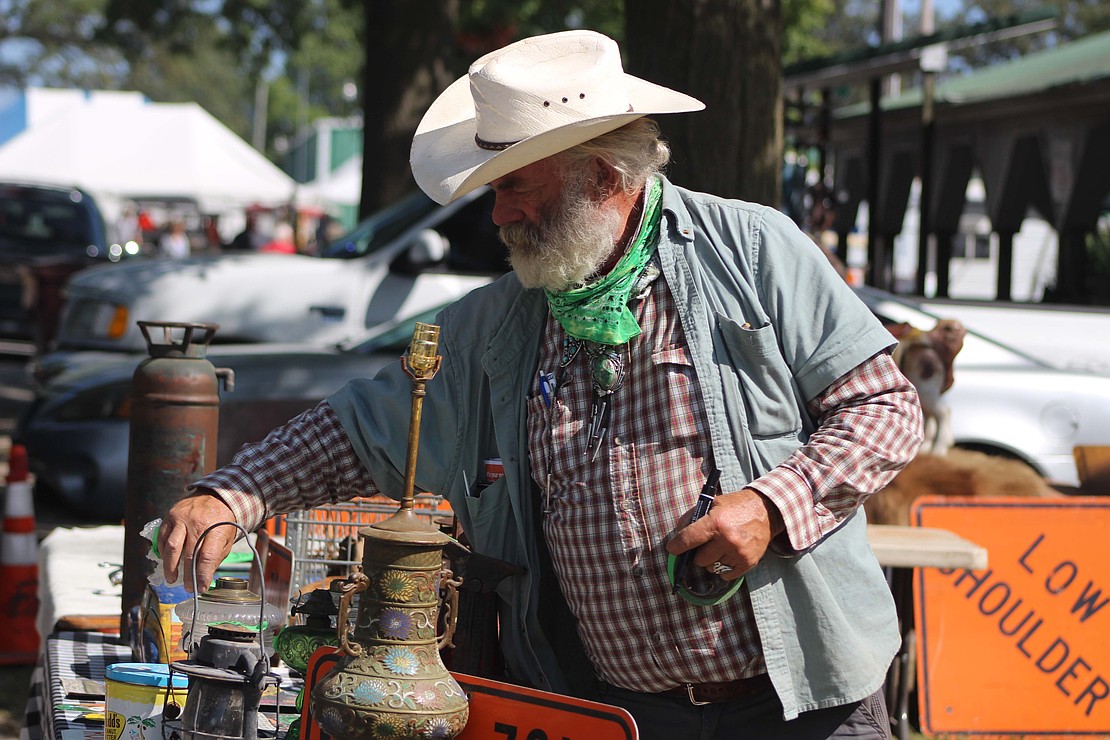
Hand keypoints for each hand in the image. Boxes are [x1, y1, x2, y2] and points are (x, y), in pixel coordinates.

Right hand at [158, 493, 236, 592]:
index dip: (202, 575)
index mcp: (216, 529)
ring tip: (172, 578)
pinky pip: (163, 538)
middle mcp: (197, 523)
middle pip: (189, 554)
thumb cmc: (222, 521)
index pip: (207, 557)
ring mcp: (182, 518)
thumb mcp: (227, 538)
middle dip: (187, 575)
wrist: (215, 496)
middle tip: (187, 587)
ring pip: (171, 547)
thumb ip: (216, 557)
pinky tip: (167, 560)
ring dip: (170, 566)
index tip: (201, 588)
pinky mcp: (170, 516)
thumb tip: (204, 579)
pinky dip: (163, 552)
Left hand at [665, 488, 783, 580]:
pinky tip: (729, 554)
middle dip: (697, 553)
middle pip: (699, 560)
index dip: (676, 546)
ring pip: (711, 568)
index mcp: (716, 522)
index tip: (672, 549)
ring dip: (711, 561)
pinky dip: (724, 568)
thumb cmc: (735, 506)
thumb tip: (677, 539)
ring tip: (720, 547)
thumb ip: (691, 518)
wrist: (766, 510)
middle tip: (705, 544)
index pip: (688, 540)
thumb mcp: (712, 503)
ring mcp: (739, 553)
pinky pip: (725, 576)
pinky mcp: (748, 563)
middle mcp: (727, 539)